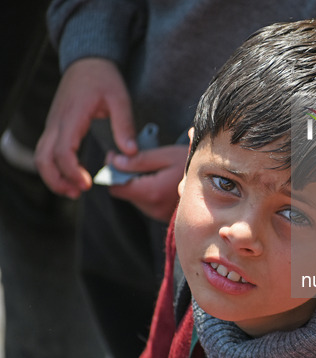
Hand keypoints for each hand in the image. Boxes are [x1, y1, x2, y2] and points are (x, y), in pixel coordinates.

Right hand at [35, 58, 136, 198]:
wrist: (87, 62)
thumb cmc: (103, 78)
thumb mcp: (120, 98)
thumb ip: (125, 126)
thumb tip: (130, 153)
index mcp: (72, 116)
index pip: (62, 150)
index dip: (71, 171)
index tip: (87, 184)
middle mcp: (56, 122)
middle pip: (43, 158)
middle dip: (57, 180)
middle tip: (78, 193)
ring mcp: (52, 124)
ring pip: (40, 157)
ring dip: (53, 177)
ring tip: (74, 190)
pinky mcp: (55, 127)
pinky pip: (46, 151)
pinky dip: (54, 167)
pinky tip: (72, 176)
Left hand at [108, 145, 188, 221]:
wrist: (220, 181)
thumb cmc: (193, 164)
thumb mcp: (166, 156)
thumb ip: (139, 160)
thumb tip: (115, 161)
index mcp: (152, 192)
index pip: (117, 187)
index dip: (113, 172)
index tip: (116, 158)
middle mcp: (153, 207)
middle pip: (125, 193)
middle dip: (127, 176)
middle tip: (135, 158)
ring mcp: (159, 213)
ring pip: (135, 198)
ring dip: (138, 183)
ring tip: (152, 169)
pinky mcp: (164, 215)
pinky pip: (147, 202)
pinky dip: (148, 190)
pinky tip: (160, 179)